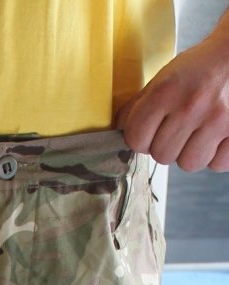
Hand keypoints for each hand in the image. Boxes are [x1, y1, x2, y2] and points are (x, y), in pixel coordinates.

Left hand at [115, 21, 228, 171]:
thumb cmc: (202, 67)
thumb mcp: (167, 75)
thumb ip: (141, 103)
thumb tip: (119, 127)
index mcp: (167, 90)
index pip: (135, 139)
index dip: (140, 138)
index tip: (148, 131)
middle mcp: (192, 106)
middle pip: (162, 156)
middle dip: (166, 145)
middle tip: (178, 128)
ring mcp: (218, 121)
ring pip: (189, 164)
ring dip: (191, 152)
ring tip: (198, 132)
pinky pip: (217, 164)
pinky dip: (216, 155)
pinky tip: (217, 136)